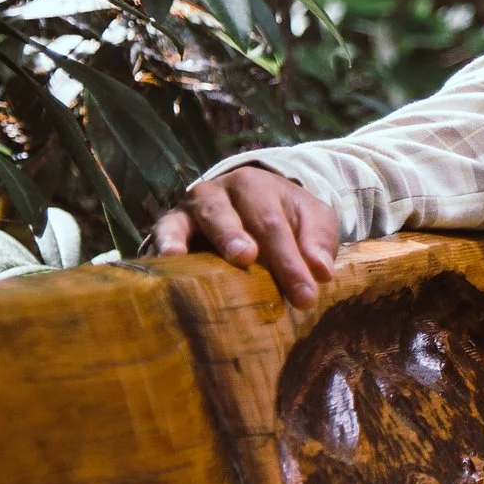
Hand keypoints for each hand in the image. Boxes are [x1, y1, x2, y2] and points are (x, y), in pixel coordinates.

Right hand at [148, 165, 338, 307]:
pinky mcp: (170, 225)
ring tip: (190, 257)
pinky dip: (162, 245)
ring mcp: (190, 208)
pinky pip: (163, 233)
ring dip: (192, 240)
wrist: (249, 200)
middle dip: (238, 240)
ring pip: (191, 221)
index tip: (305, 296)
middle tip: (247, 259)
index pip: (273, 224)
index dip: (289, 262)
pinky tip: (167, 261)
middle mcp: (219, 192)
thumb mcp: (311, 219)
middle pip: (229, 217)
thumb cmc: (284, 216)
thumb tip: (320, 271)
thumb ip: (318, 241)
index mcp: (256, 187)